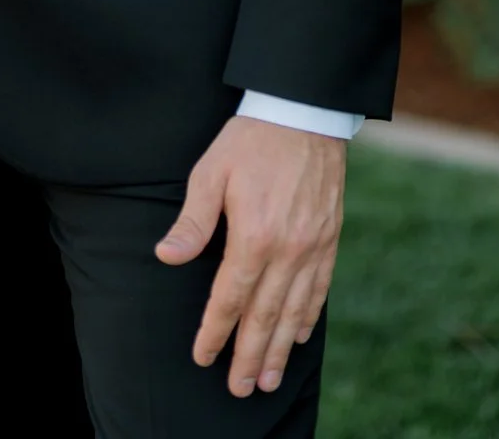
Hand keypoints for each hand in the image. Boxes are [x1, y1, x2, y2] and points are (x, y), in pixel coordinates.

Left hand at [154, 114, 345, 397]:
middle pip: (265, 315)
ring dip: (281, 348)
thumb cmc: (251, 140)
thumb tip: (167, 257)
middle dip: (250, 355)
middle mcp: (288, 248)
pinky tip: (300, 335)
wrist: (304, 111)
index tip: (203, 356)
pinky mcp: (331, 237)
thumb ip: (192, 221)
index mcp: (254, 235)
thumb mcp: (212, 172)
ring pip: (295, 310)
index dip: (215, 330)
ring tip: (270, 378)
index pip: (230, 297)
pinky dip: (309, 316)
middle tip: (240, 388)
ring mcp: (314, 245)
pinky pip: (321, 288)